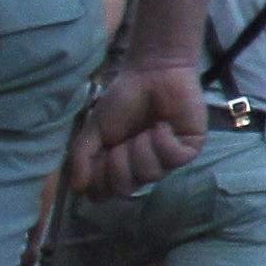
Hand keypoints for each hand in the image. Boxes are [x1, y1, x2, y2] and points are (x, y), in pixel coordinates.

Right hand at [68, 57, 207, 197]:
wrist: (152, 73)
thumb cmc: (124, 100)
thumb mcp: (94, 128)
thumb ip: (82, 156)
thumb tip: (76, 188)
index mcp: (119, 165)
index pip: (105, 192)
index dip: (99, 179)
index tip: (100, 156)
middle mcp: (143, 168)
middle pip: (126, 189)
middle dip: (119, 163)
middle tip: (122, 141)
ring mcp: (167, 160)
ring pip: (150, 174)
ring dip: (141, 148)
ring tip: (145, 128)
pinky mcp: (189, 149)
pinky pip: (173, 159)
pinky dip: (162, 140)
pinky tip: (162, 124)